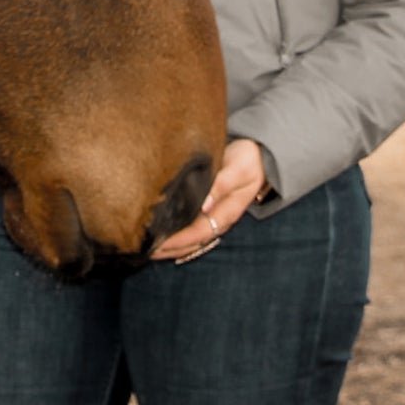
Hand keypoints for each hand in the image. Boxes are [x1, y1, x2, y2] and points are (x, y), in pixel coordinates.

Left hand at [151, 138, 269, 262]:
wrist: (259, 155)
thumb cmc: (248, 160)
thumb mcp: (238, 169)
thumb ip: (222, 185)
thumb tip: (204, 204)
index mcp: (227, 212)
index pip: (198, 233)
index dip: (178, 241)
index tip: (158, 243)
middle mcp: (218, 218)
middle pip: (192, 241)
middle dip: (169, 247)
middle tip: (144, 249)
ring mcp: (213, 215)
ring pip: (190, 237)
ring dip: (170, 244)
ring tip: (147, 247)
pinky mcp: (207, 208)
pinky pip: (190, 227)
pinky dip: (175, 234)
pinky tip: (160, 233)